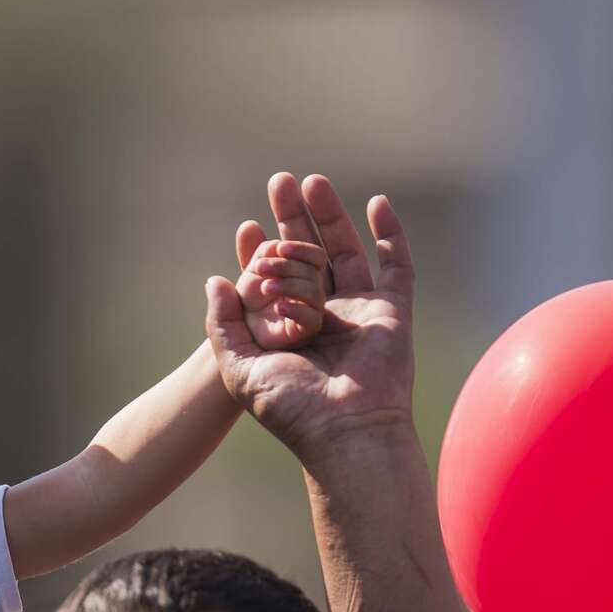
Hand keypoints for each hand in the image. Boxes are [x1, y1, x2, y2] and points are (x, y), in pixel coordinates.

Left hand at [205, 172, 415, 461]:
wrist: (343, 430)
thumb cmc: (290, 408)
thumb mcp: (239, 367)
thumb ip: (223, 324)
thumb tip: (216, 280)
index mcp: (291, 330)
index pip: (276, 278)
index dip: (262, 250)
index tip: (247, 225)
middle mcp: (326, 318)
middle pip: (311, 256)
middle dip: (295, 219)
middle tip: (279, 181)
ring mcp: (362, 313)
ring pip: (347, 253)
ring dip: (332, 217)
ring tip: (312, 182)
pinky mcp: (393, 313)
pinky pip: (397, 267)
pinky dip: (391, 235)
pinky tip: (376, 204)